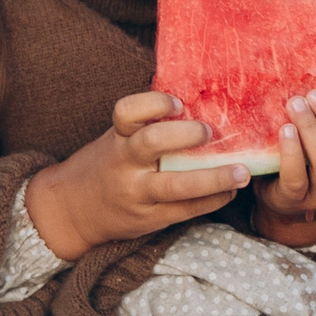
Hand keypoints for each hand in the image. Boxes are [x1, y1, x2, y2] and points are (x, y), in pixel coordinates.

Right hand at [23, 91, 244, 261]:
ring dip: (213, 178)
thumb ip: (145, 125)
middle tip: (210, 132)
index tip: (178, 102)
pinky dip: (213, 200)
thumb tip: (195, 98)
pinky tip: (229, 192)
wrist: (74, 210)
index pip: (127, 112)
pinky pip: (186, 210)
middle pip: (152, 143)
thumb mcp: (116, 140)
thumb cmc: (106, 166)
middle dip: (185, 135)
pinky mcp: (149, 218)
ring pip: (176, 186)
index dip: (154, 103)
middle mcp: (125, 163)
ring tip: (241, 172)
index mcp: (117, 138)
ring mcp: (137, 193)